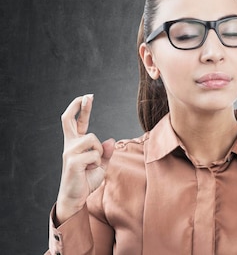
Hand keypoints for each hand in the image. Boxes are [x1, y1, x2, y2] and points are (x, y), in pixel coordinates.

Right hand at [55, 94, 114, 223]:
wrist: (76, 197)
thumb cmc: (86, 180)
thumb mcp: (101, 164)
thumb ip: (106, 152)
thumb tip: (111, 140)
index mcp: (76, 144)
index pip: (77, 122)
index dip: (82, 109)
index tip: (86, 96)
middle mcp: (70, 145)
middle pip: (69, 120)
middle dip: (79, 106)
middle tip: (87, 96)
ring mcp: (69, 152)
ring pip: (93, 140)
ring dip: (99, 152)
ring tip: (92, 165)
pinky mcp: (72, 161)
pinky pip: (95, 154)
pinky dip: (97, 162)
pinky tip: (89, 170)